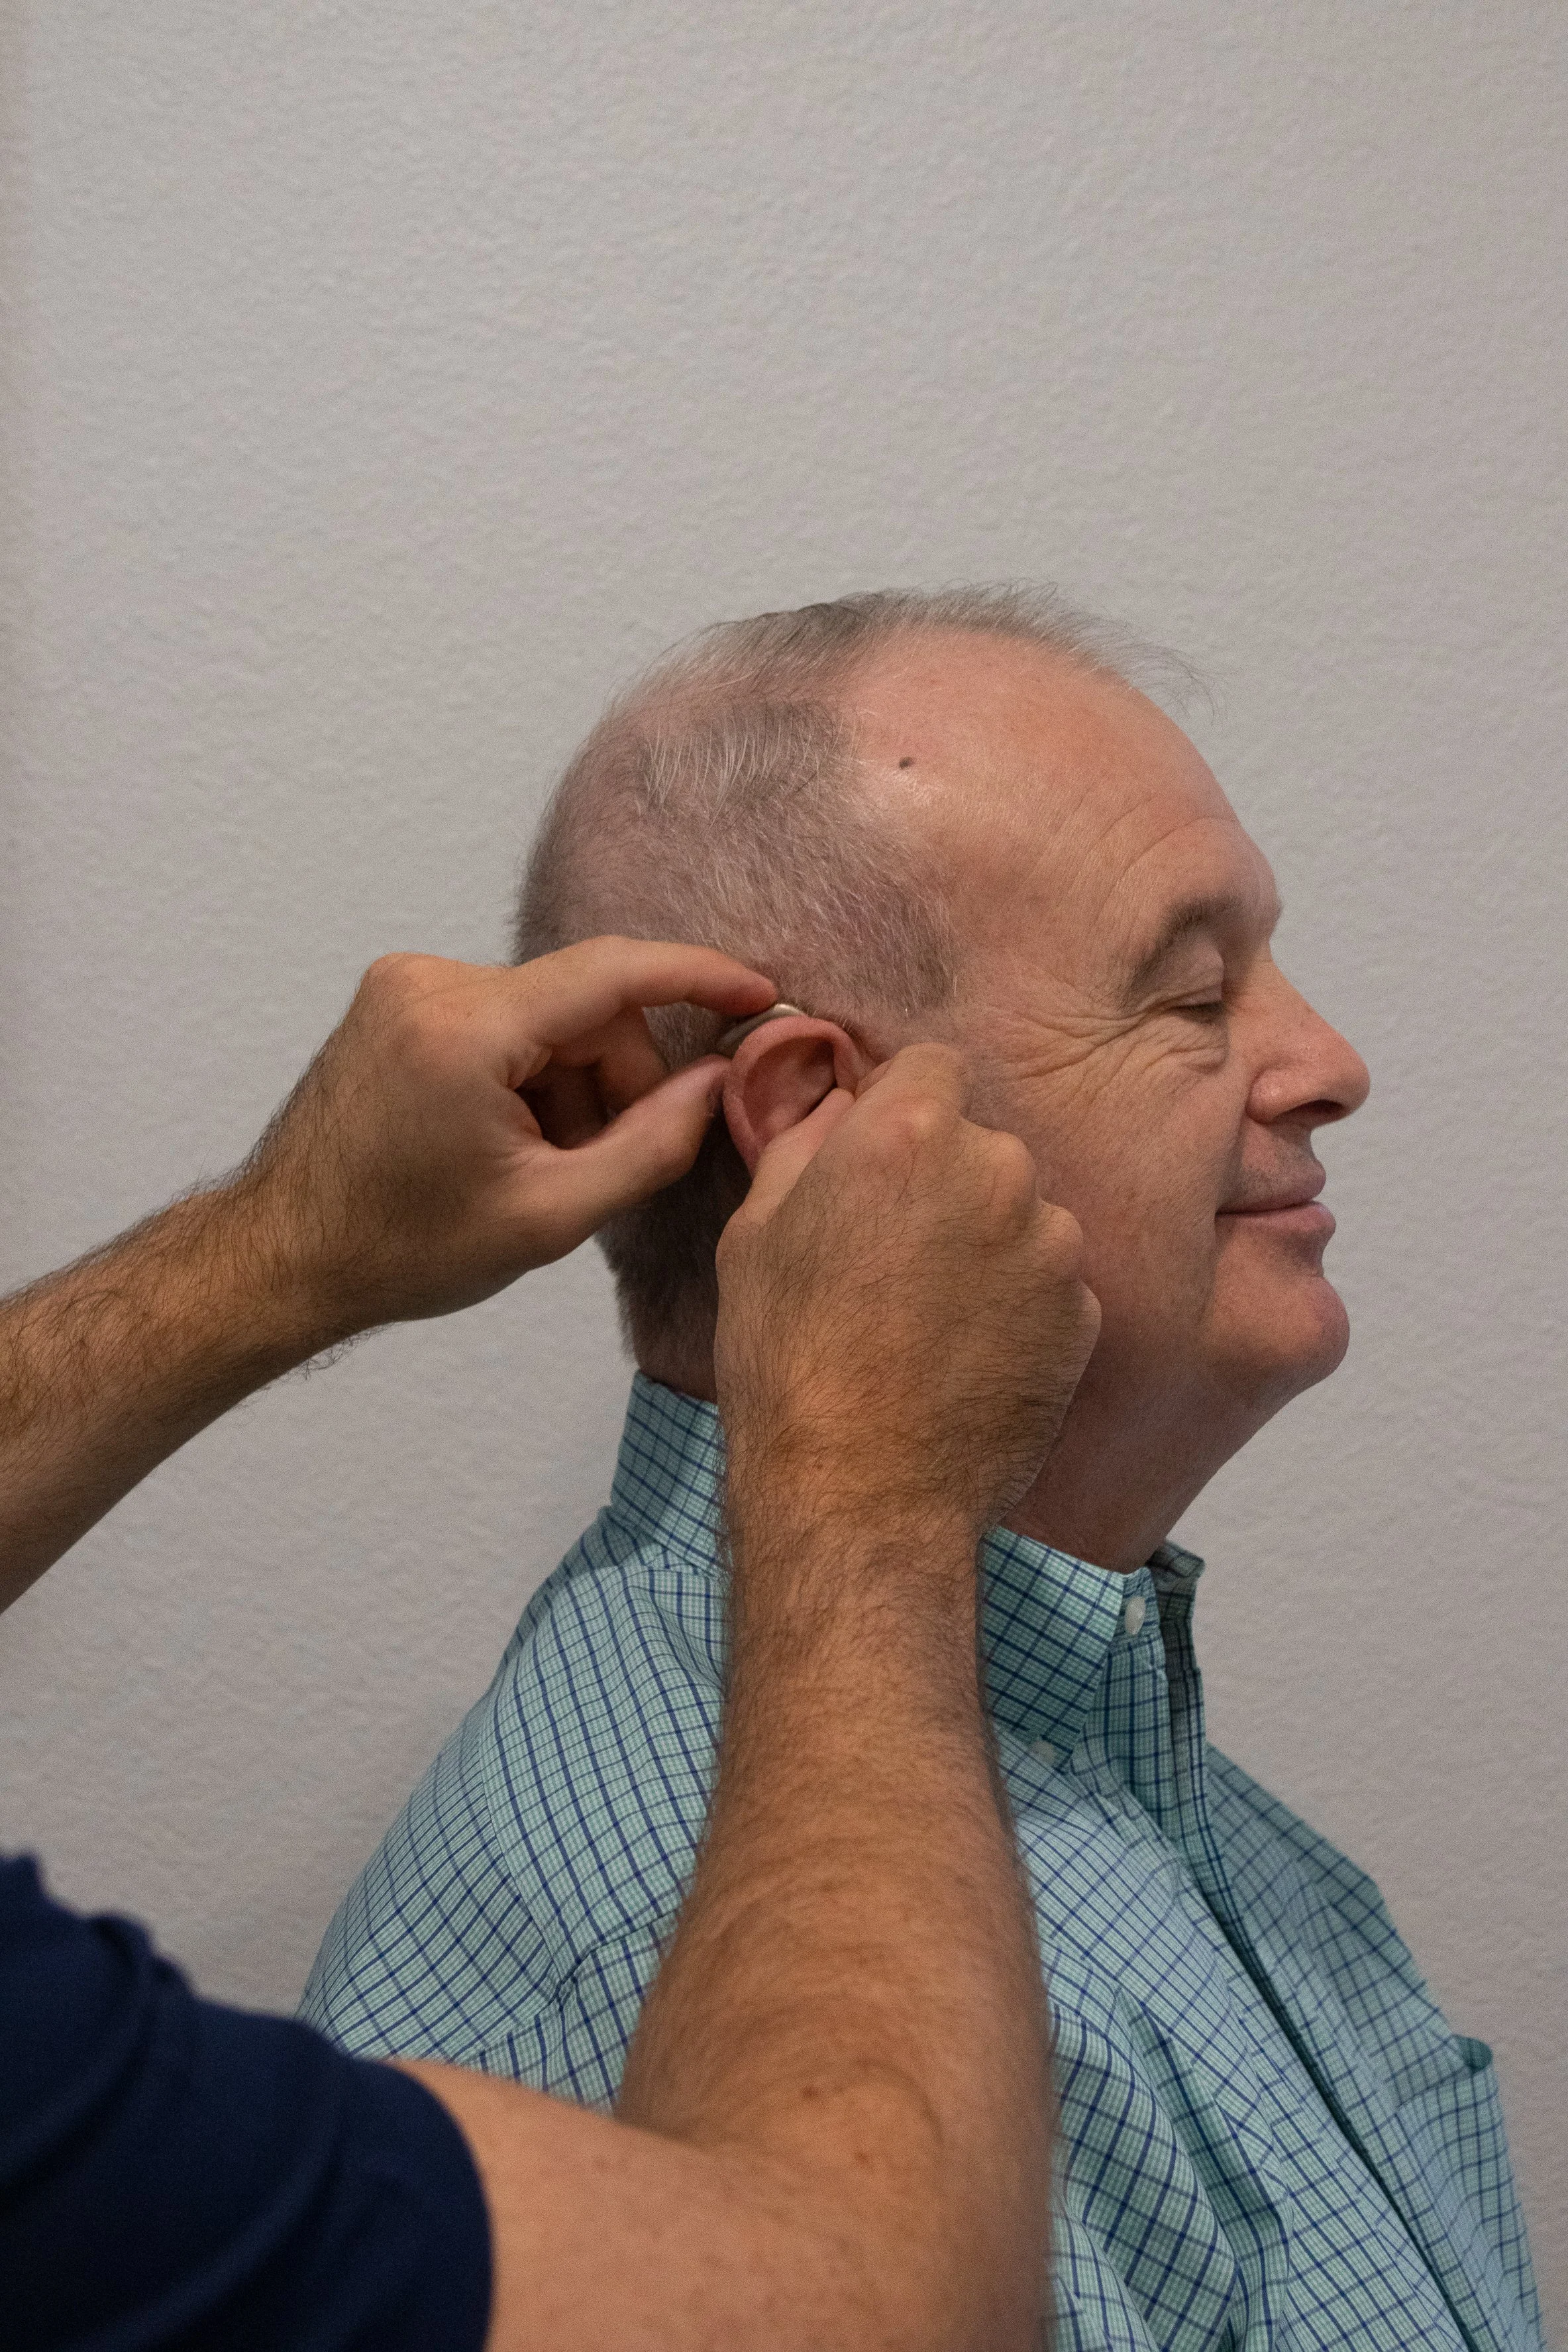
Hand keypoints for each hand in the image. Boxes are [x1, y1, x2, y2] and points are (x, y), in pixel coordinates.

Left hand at [235, 939, 775, 1345]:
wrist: (284, 1256)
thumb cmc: (403, 1248)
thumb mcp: (550, 1216)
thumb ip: (652, 1145)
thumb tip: (718, 1083)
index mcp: (463, 1030)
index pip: (613, 973)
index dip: (699, 978)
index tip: (762, 994)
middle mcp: (429, 982)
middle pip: (585, 1006)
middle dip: (616, 1080)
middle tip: (603, 1164)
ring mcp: (405, 984)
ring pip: (549, 1015)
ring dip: (571, 1085)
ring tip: (540, 1166)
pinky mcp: (397, 998)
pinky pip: (506, 1019)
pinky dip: (530, 1076)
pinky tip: (507, 1141)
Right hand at [713, 1044, 1099, 1545]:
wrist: (860, 1492)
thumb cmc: (789, 1362)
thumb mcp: (755, 1235)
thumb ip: (804, 1149)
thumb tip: (838, 1112)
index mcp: (909, 1133)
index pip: (933, 1066)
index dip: (903, 1106)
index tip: (881, 1155)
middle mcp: (996, 1170)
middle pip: (980, 1144)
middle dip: (945, 1182)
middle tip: (893, 1255)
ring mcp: (1051, 1245)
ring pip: (1022, 1215)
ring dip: (988, 1245)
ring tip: (930, 1318)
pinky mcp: (1084, 1314)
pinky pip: (1050, 1283)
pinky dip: (1019, 1306)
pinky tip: (966, 1356)